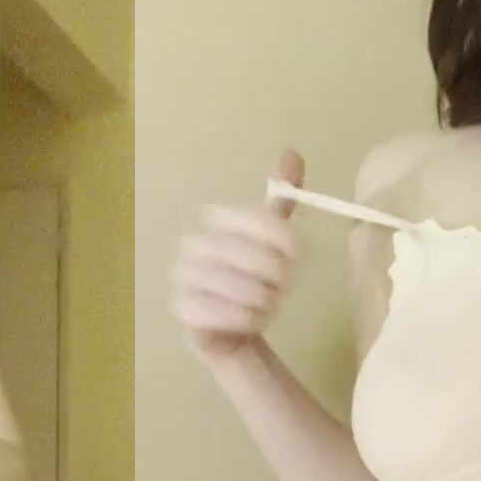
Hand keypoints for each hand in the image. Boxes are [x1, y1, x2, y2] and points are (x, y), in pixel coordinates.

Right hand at [170, 148, 305, 367]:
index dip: (281, 236)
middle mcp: (192, 244)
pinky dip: (247, 320)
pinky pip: (223, 313)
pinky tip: (251, 321)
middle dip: (278, 277)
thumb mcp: (274, 237)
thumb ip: (284, 198)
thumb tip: (292, 153)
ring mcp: (182, 277)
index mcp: (216, 220)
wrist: (233, 326)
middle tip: (281, 287)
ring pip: (242, 288)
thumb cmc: (254, 277)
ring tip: (267, 305)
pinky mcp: (183, 310)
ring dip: (266, 302)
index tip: (298, 253)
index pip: (255, 218)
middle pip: (253, 257)